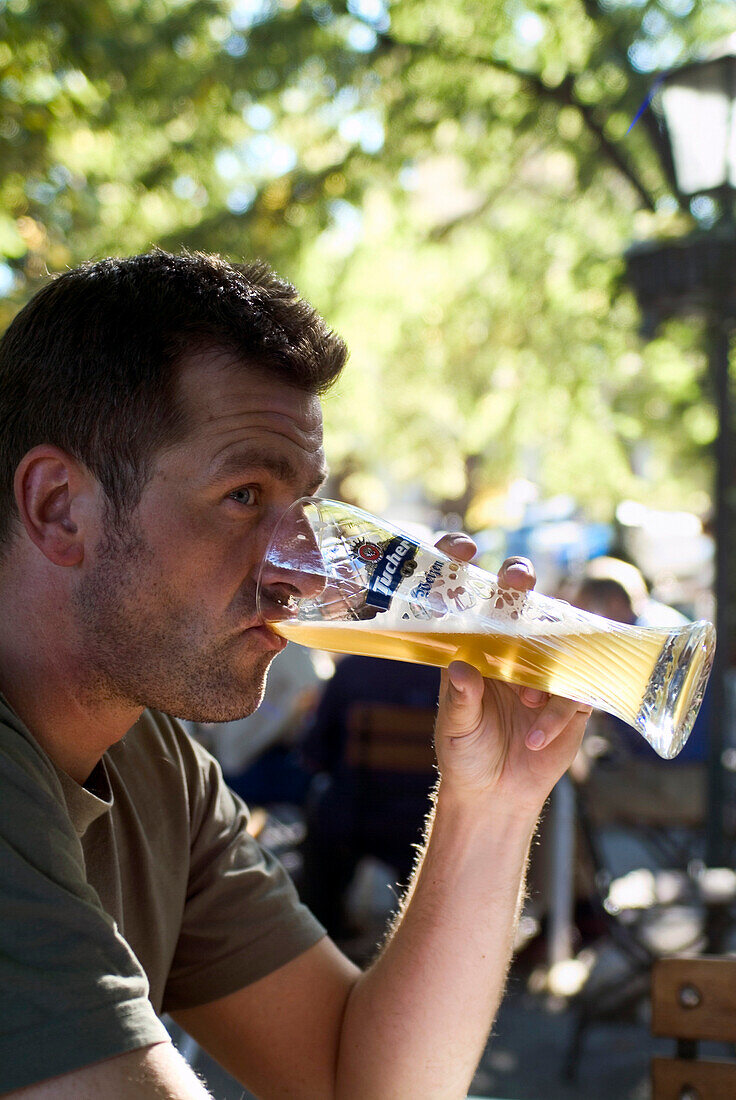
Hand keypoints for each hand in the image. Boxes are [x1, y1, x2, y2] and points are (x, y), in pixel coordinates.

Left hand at [432, 534, 590, 815]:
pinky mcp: (571, 696)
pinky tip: (536, 737)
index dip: (462, 563)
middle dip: (519, 580)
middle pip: (519, 597)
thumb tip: (462, 669)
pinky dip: (556, 713)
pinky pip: (575, 690)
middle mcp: (508, 646)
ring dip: (547, 655)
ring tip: (526, 696)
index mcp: (471, 645)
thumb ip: (460, 700)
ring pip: (557, 634)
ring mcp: (543, 667)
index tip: (464, 548)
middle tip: (517, 582)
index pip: (466, 593)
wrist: (495, 795)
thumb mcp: (455, 729)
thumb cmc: (466, 754)